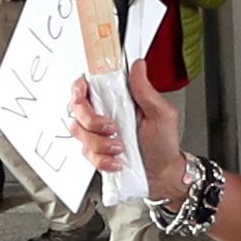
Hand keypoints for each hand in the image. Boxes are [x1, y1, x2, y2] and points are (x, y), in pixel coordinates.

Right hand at [69, 67, 187, 199]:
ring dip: (100, 143)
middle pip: (76, 108)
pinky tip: (117, 160)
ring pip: (79, 132)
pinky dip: (102, 159)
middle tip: (113, 128)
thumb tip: (138, 66)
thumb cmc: (163, 143)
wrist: (163, 174)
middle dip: (92, 121)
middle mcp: (104, 113)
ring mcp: (97, 133)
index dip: (80, 88)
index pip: (87, 84)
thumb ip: (145, 90)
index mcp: (118, 98)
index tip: (85, 96)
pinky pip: (86, 154)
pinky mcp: (95, 152)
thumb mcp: (161, 114)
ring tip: (121, 147)